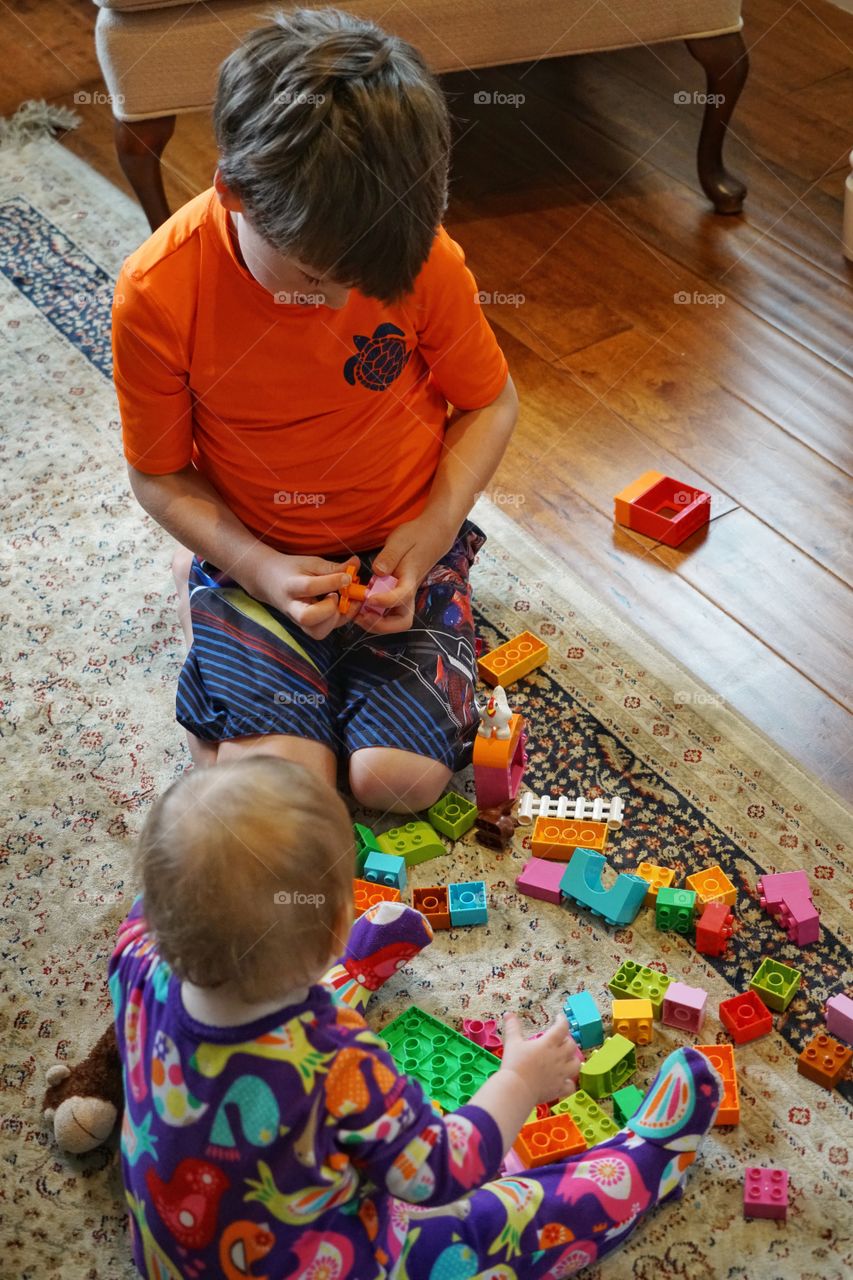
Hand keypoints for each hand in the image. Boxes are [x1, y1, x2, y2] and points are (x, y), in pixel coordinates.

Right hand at [246, 545, 358, 640]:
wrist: (269, 582)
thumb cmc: (291, 570)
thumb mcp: (309, 563)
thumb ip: (332, 566)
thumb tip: (356, 564)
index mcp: (290, 586)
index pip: (310, 587)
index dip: (332, 582)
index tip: (348, 576)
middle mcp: (292, 607)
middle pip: (308, 618)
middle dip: (329, 609)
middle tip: (337, 596)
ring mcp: (298, 621)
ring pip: (317, 631)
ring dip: (336, 618)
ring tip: (342, 603)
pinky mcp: (306, 628)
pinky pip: (324, 631)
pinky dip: (339, 621)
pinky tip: (344, 607)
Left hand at [354, 514, 456, 634]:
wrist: (433, 535)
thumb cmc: (417, 536)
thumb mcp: (400, 540)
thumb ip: (389, 556)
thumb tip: (378, 571)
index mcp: (410, 579)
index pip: (401, 596)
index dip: (384, 601)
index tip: (368, 597)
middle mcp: (409, 592)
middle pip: (401, 622)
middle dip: (381, 625)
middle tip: (361, 615)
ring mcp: (404, 596)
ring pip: (394, 621)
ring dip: (375, 623)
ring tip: (357, 611)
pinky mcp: (398, 595)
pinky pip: (387, 612)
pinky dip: (374, 614)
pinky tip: (361, 602)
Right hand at [499, 1012, 580, 1107]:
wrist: (516, 1089)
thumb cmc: (514, 1064)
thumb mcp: (512, 1042)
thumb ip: (512, 1027)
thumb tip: (508, 1014)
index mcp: (548, 1043)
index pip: (562, 1027)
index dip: (562, 1020)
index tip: (559, 1018)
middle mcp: (558, 1057)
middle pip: (571, 1045)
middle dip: (567, 1040)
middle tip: (560, 1040)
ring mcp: (561, 1073)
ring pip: (576, 1064)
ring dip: (572, 1059)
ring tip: (567, 1058)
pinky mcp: (560, 1088)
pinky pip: (571, 1085)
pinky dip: (569, 1082)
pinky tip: (565, 1080)